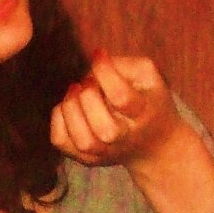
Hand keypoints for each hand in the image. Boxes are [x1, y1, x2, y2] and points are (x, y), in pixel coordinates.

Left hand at [50, 49, 181, 168]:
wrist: (154, 145)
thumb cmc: (147, 100)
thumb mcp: (148, 76)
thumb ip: (124, 64)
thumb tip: (96, 64)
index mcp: (144, 115)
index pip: (121, 98)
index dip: (104, 71)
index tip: (99, 55)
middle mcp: (125, 139)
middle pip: (104, 129)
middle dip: (89, 95)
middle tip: (89, 81)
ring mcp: (105, 152)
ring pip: (82, 140)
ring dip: (71, 108)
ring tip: (76, 92)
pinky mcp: (85, 157)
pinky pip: (61, 141)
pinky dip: (58, 119)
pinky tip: (70, 108)